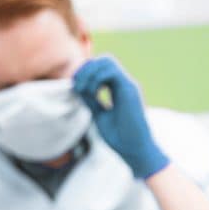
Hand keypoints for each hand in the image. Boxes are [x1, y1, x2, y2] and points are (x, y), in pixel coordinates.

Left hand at [73, 57, 168, 178]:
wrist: (133, 148)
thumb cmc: (119, 136)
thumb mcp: (98, 114)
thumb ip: (91, 99)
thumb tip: (78, 87)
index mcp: (117, 90)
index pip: (100, 68)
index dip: (84, 73)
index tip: (75, 88)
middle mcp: (124, 84)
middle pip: (103, 60)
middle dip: (85, 69)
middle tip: (77, 86)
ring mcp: (128, 85)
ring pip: (108, 61)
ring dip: (90, 71)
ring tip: (84, 89)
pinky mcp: (130, 89)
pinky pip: (112, 71)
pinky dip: (98, 77)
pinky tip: (93, 91)